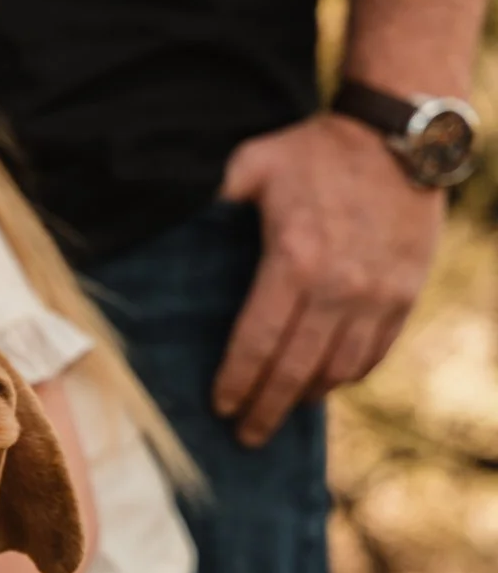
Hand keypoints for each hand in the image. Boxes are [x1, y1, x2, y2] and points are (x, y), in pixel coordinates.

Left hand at [212, 113, 444, 446]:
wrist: (399, 136)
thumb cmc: (314, 151)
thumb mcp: (253, 163)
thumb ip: (214, 197)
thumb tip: (167, 223)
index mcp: (293, 259)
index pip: (257, 341)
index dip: (237, 380)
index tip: (220, 407)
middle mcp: (339, 286)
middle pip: (296, 368)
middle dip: (268, 408)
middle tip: (246, 436)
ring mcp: (378, 294)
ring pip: (339, 369)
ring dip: (307, 397)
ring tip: (281, 412)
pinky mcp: (405, 294)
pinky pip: (375, 353)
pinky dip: (348, 376)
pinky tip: (325, 385)